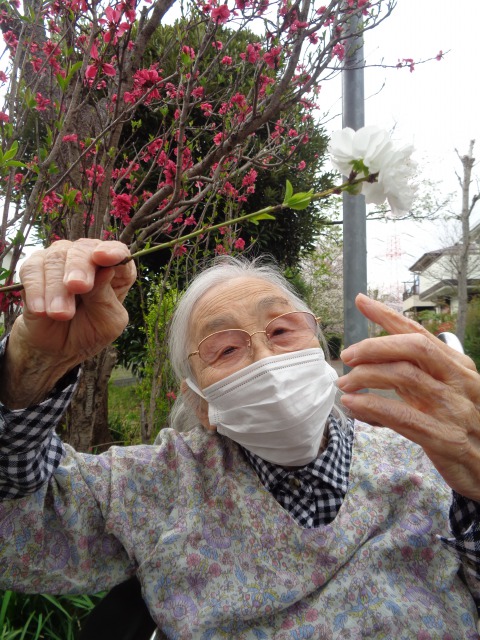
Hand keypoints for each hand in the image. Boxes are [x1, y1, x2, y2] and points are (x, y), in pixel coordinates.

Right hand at [1, 239, 135, 407]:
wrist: (57, 349)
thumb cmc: (89, 332)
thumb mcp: (107, 323)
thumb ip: (106, 297)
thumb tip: (107, 271)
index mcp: (115, 271)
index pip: (118, 251)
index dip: (112, 251)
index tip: (104, 257)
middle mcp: (87, 259)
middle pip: (83, 249)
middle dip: (80, 268)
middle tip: (78, 287)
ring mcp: (60, 260)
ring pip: (56, 259)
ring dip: (57, 288)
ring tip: (60, 314)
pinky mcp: (34, 269)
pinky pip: (32, 269)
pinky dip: (36, 290)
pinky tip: (41, 310)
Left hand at [337, 293, 479, 500]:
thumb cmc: (458, 426)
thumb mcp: (439, 392)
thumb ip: (412, 374)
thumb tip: (369, 361)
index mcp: (458, 365)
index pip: (419, 333)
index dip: (388, 316)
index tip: (361, 301)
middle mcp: (460, 381)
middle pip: (414, 348)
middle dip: (375, 346)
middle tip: (348, 355)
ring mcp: (455, 409)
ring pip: (406, 377)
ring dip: (367, 377)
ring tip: (344, 383)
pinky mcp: (447, 439)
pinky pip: (403, 416)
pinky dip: (373, 407)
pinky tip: (353, 404)